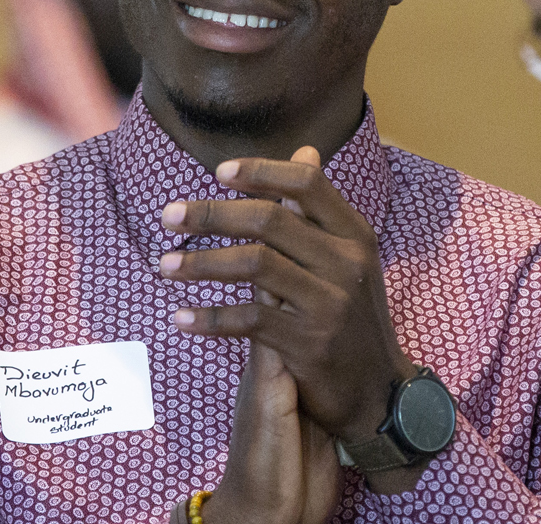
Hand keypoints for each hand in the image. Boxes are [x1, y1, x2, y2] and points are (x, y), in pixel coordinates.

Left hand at [160, 145, 423, 491]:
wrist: (377, 390)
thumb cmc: (352, 315)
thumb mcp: (348, 257)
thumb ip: (318, 210)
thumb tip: (304, 151)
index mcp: (354, 233)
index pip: (307, 183)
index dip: (261, 172)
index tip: (218, 172)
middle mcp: (346, 262)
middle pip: (269, 219)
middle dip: (211, 214)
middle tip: (169, 216)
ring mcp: (329, 303)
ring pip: (254, 265)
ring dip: (200, 263)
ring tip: (163, 265)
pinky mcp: (309, 343)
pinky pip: (249, 320)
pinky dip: (209, 317)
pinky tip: (181, 317)